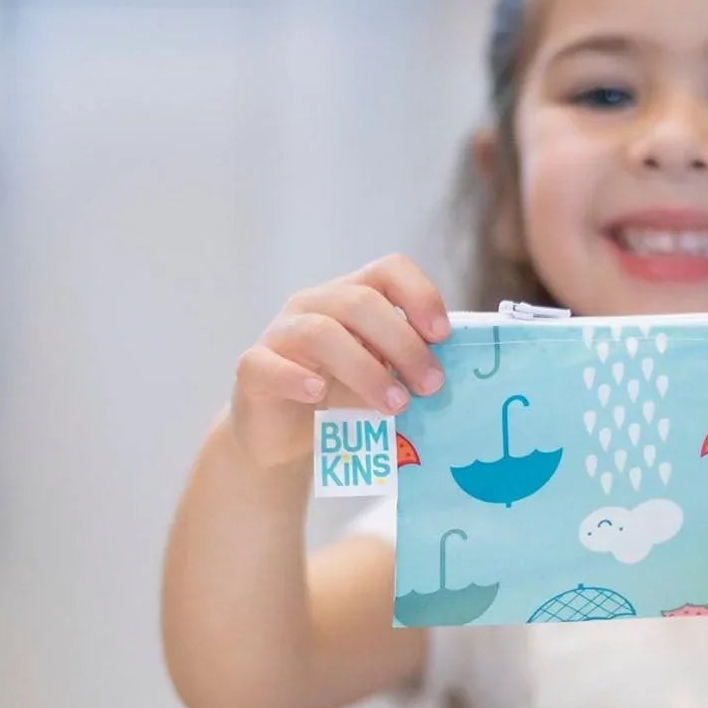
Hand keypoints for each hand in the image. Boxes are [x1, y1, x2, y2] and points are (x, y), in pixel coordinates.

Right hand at [230, 254, 451, 468]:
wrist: (283, 437)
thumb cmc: (339, 399)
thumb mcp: (381, 376)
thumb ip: (409, 365)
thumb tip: (455, 371)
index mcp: (351, 297)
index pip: (388, 270)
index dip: (420, 294)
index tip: (443, 335)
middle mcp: (314, 305)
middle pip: (360, 302)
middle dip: (403, 343)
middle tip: (431, 386)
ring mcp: (280, 334)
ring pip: (321, 333)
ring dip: (365, 369)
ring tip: (395, 404)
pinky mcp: (253, 368)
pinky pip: (269, 364)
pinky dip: (296, 377)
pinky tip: (318, 394)